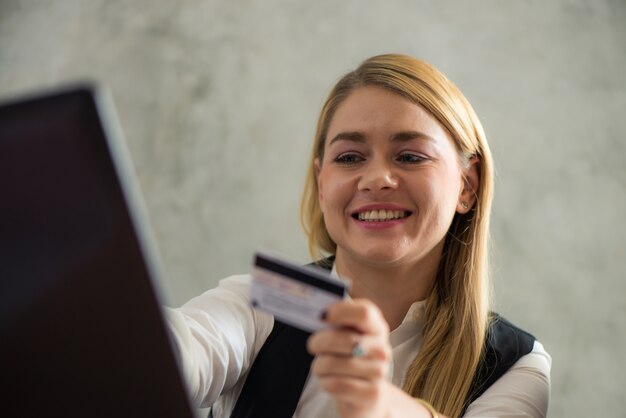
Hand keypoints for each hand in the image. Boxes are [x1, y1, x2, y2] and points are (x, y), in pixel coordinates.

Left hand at [306, 299, 392, 417]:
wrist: (369, 395)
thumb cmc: (351, 359)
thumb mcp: (349, 337)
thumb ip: (337, 324)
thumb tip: (317, 313)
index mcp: (377, 328)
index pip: (364, 312)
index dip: (340, 311)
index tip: (322, 316)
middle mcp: (382, 349)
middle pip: (343, 339)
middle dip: (319, 341)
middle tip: (312, 345)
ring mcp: (379, 372)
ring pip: (333, 364)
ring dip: (319, 365)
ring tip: (321, 367)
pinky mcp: (372, 394)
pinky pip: (336, 384)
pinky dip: (324, 382)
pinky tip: (328, 381)